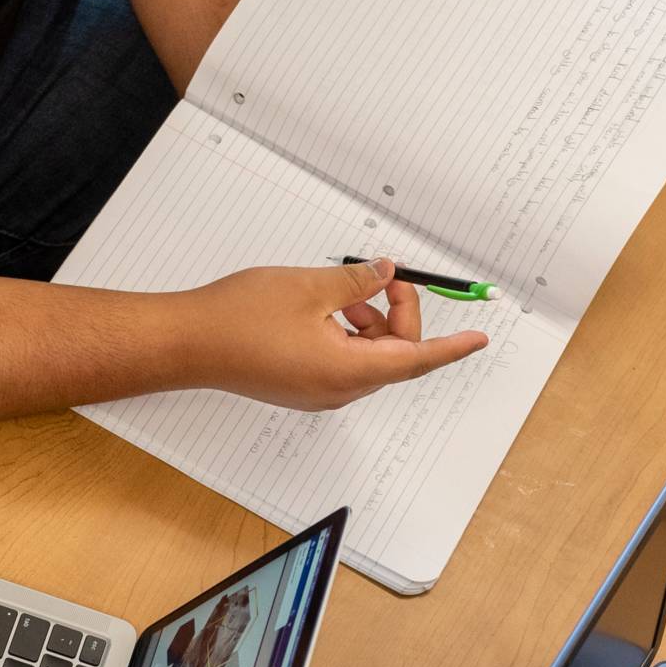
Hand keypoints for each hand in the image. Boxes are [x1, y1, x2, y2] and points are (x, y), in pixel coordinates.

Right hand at [193, 259, 489, 411]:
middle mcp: (338, 390)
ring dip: (369, 321)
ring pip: (368, 356)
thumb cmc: (238, 320)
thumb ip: (358, 282)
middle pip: (393, 355)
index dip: (452, 346)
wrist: (186, 344)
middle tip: (385, 275)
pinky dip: (347, 332)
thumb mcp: (310, 287)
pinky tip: (326, 306)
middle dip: (397, 314)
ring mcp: (318, 392)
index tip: (479, 337)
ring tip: (343, 289)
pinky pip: (343, 360)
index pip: (416, 359)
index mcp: (348, 371)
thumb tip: (386, 274)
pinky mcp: (301, 386)